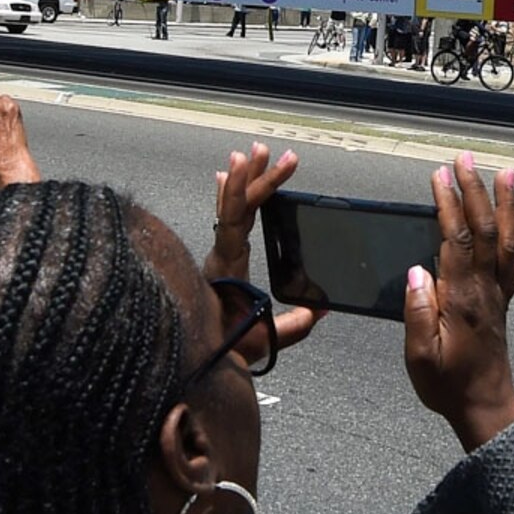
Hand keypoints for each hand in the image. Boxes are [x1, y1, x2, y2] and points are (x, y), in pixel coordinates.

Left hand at [208, 142, 323, 349]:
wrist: (194, 362)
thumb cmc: (225, 349)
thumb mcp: (262, 341)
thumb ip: (291, 326)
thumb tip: (319, 309)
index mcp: (227, 267)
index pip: (237, 220)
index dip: (248, 190)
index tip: (260, 165)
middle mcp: (219, 256)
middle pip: (236, 207)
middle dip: (255, 177)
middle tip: (271, 151)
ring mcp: (217, 257)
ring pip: (229, 210)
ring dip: (242, 181)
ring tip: (250, 152)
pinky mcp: (220, 261)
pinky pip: (224, 221)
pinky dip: (228, 198)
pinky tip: (226, 178)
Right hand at [402, 154, 513, 449]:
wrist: (485, 407)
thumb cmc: (447, 385)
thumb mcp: (419, 356)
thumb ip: (417, 313)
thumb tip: (417, 270)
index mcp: (461, 299)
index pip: (455, 240)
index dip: (449, 205)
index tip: (439, 175)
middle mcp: (486, 290)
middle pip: (483, 230)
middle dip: (475, 190)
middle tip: (465, 157)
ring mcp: (499, 294)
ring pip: (506, 240)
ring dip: (506, 203)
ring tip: (505, 172)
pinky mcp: (504, 302)